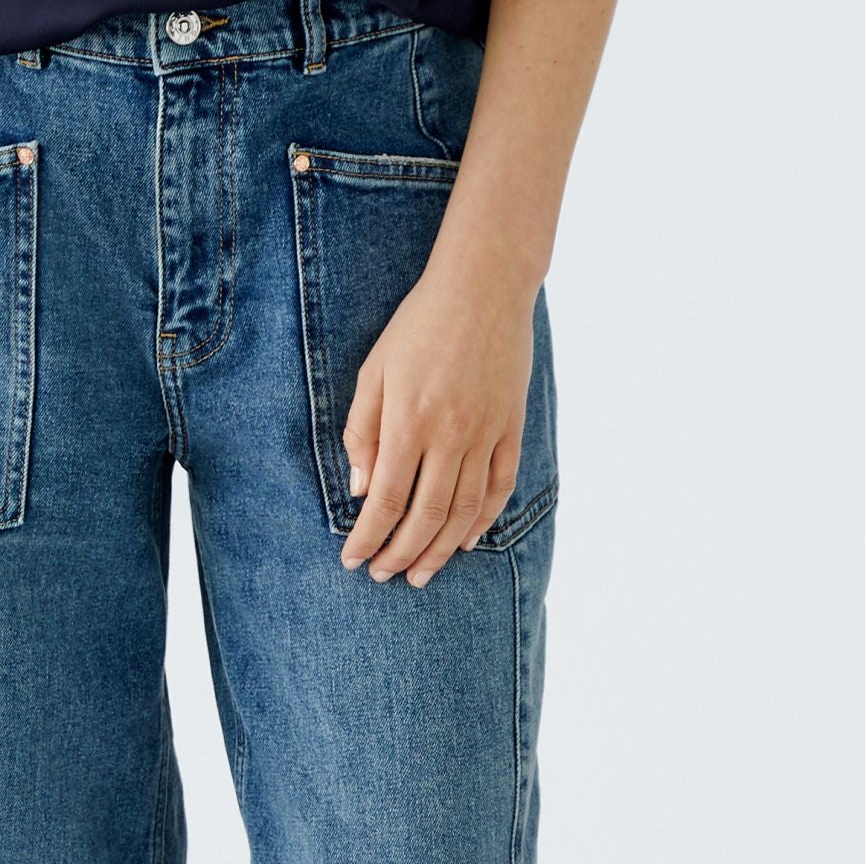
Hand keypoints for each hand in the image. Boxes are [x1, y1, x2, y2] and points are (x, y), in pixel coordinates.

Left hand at [339, 255, 534, 583]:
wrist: (484, 287)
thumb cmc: (418, 325)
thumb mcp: (374, 370)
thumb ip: (363, 432)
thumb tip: (360, 490)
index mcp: (409, 420)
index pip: (386, 499)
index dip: (368, 537)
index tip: (353, 559)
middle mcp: (450, 435)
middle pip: (426, 515)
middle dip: (402, 554)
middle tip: (384, 575)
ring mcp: (486, 433)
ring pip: (465, 510)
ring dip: (440, 549)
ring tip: (421, 573)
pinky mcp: (511, 427)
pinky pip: (500, 486)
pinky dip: (484, 520)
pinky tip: (466, 540)